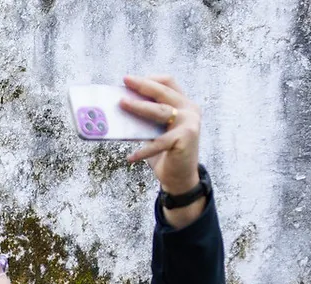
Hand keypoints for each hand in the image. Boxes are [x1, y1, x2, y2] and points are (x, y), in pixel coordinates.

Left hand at [119, 75, 202, 214]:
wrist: (180, 178)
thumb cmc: (164, 153)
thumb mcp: (155, 131)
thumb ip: (146, 118)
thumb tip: (120, 106)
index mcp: (183, 104)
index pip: (168, 82)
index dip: (150, 79)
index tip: (131, 80)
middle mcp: (189, 109)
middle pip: (163, 92)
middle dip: (142, 85)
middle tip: (125, 81)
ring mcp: (189, 122)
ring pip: (159, 110)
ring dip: (138, 106)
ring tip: (121, 104)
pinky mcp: (185, 138)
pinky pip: (158, 142)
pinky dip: (143, 150)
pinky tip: (131, 157)